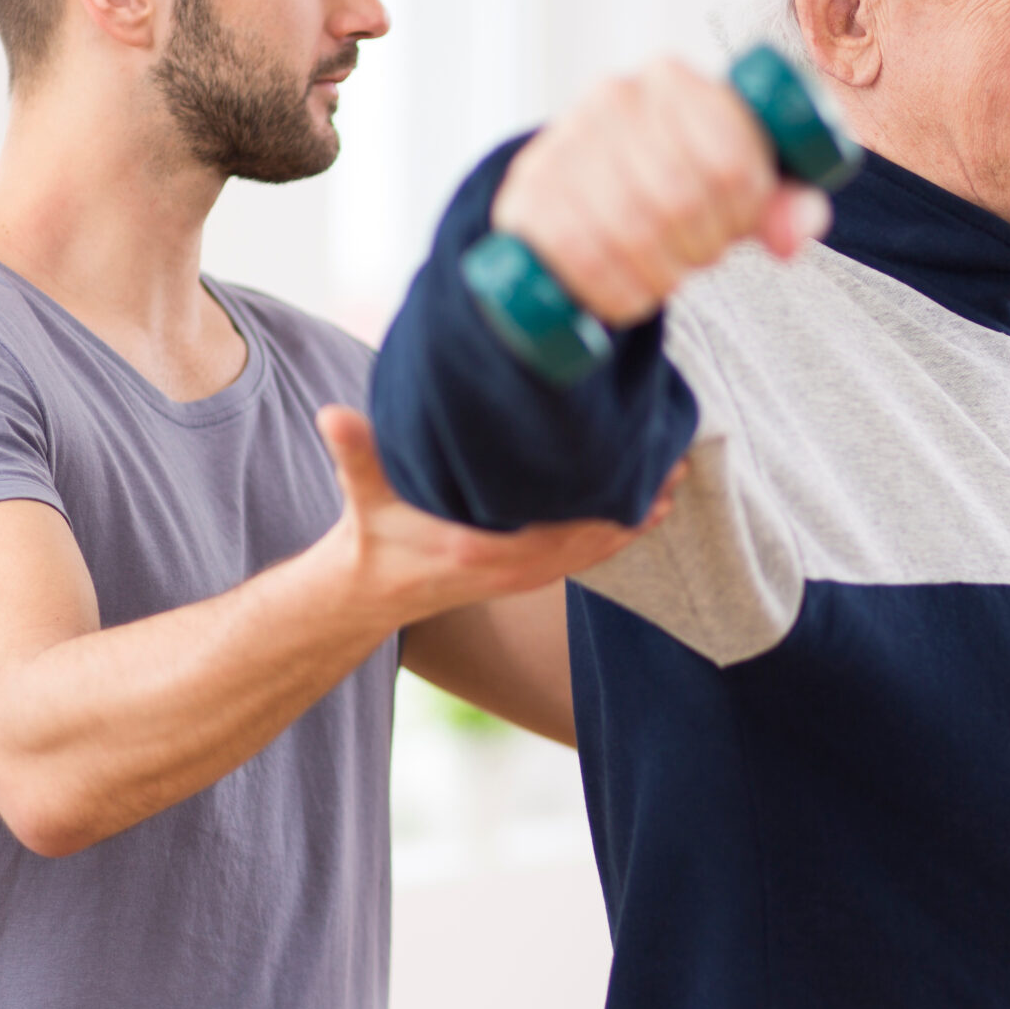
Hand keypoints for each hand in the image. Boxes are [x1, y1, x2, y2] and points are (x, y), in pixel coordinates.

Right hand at [313, 405, 673, 620]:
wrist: (368, 592)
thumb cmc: (369, 537)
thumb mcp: (361, 493)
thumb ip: (354, 453)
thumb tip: (332, 415)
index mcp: (479, 548)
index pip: (558, 527)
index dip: (603, 501)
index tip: (638, 464)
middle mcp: (512, 567)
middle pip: (593, 536)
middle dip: (635, 501)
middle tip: (677, 458)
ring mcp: (523, 574)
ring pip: (596, 548)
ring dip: (635, 516)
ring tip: (674, 476)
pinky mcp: (526, 572)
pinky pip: (585, 554)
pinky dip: (618, 532)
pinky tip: (646, 507)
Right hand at [491, 57, 832, 325]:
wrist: (581, 187)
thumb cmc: (679, 179)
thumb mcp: (740, 182)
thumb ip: (785, 204)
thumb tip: (790, 237)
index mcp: (674, 80)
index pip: (730, 160)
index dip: (745, 213)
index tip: (738, 225)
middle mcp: (613, 97)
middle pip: (680, 199)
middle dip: (703, 247)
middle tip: (700, 256)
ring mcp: (562, 143)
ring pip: (630, 231)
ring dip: (661, 275)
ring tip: (667, 274)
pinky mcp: (527, 195)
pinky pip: (580, 257)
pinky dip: (616, 293)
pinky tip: (630, 295)